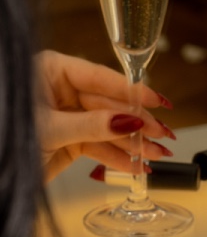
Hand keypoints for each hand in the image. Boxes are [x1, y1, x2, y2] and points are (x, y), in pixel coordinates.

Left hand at [35, 51, 174, 181]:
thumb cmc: (6, 134)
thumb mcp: (49, 128)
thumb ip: (92, 125)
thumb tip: (128, 121)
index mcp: (52, 71)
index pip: (101, 77)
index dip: (132, 91)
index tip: (156, 100)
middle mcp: (62, 90)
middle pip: (110, 104)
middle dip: (137, 123)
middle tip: (161, 134)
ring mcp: (67, 116)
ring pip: (108, 128)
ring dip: (133, 144)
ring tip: (156, 155)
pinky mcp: (69, 141)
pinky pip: (100, 146)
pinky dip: (118, 158)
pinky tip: (137, 166)